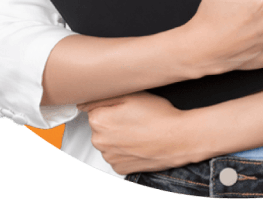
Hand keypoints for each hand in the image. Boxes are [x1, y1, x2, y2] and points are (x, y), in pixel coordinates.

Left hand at [79, 92, 194, 173]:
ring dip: (118, 135)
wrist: (177, 139)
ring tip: (139, 129)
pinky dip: (125, 149)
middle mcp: (99, 142)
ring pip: (108, 141)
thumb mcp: (132, 94)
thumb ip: (104, 96)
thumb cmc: (157, 115)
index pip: (95, 108)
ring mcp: (109, 157)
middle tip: (134, 116)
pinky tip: (138, 141)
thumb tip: (85, 103)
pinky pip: (117, 155)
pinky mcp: (120, 169)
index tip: (126, 106)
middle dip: (113, 120)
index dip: (112, 105)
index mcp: (99, 121)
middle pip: (100, 125)